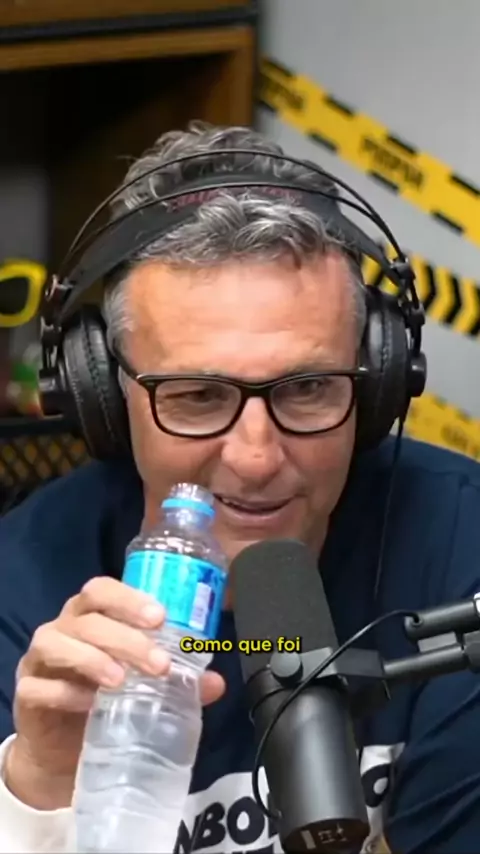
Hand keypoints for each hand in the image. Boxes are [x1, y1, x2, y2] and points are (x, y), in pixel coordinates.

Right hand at [5, 576, 224, 809]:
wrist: (63, 750)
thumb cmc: (103, 699)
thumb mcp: (142, 687)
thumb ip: (176, 680)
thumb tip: (215, 682)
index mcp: (91, 617)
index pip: (103, 591)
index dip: (129, 599)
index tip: (161, 617)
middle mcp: (63, 629)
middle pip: (87, 618)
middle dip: (125, 637)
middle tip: (159, 663)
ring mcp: (39, 659)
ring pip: (56, 642)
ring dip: (93, 658)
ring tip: (121, 681)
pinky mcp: (26, 692)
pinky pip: (39, 686)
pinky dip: (65, 692)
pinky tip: (90, 704)